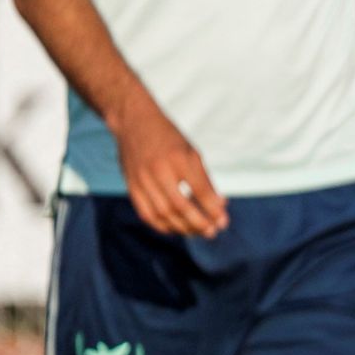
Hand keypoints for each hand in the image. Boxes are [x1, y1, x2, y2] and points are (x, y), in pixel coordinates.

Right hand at [113, 90, 228, 237]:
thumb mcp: (192, 152)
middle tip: (212, 232)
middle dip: (199, 223)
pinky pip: (146, 214)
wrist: (134, 122)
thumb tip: (221, 205)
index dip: (212, 209)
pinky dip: (163, 226)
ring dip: (183, 228)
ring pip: (163, 213)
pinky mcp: (131, 186)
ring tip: (198, 232)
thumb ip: (205, 180)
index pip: (199, 190)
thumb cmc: (170, 139)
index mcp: (179, 158)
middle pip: (180, 206)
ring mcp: (142, 179)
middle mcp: (160, 170)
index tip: (223, 221)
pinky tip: (176, 229)